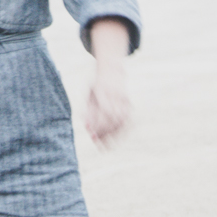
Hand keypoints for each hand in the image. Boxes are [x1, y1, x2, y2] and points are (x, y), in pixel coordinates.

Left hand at [84, 16, 133, 147]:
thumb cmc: (96, 85)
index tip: (93, 137)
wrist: (112, 71)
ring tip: (107, 146)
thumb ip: (88, 111)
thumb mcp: (89, 95)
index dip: (99, 126)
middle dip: (105, 133)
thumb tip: (87, 127)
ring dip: (114, 135)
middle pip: (112, 118)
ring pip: (121, 120)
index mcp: (102, 91)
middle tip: (99, 145)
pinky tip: (117, 139)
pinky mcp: (129, 103)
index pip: (103, 112)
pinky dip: (123, 130)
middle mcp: (115, 96)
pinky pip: (128, 119)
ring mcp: (124, 99)